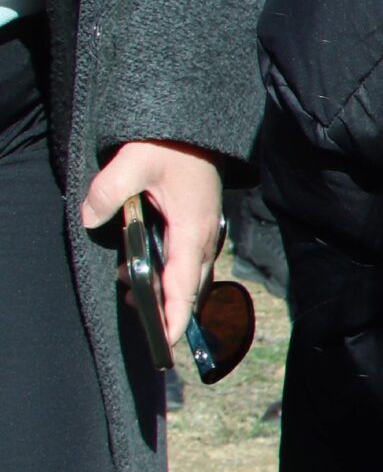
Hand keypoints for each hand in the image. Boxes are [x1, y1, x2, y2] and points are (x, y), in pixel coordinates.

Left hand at [81, 140, 223, 347]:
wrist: (195, 129)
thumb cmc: (170, 145)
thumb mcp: (133, 162)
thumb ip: (108, 192)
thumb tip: (89, 218)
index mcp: (191, 230)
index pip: (184, 284)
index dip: (175, 316)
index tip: (166, 342)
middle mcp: (203, 237)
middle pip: (192, 287)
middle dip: (171, 310)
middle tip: (145, 327)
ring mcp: (203, 231)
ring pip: (191, 275)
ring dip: (169, 292)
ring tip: (135, 298)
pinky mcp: (198, 224)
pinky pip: (189, 260)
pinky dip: (172, 274)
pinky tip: (144, 269)